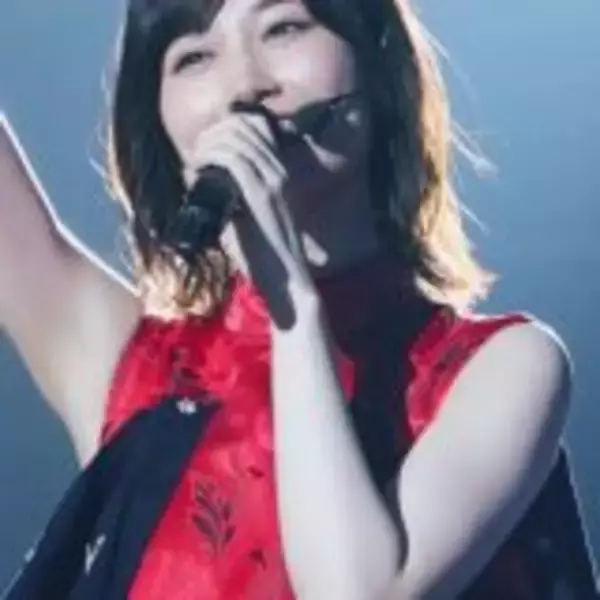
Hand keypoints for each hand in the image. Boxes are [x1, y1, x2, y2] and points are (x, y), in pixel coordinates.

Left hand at [183, 112, 316, 325]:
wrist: (286, 280)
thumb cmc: (263, 255)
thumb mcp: (246, 216)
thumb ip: (230, 195)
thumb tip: (200, 180)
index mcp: (279, 173)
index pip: (255, 126)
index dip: (224, 127)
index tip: (203, 146)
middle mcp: (279, 170)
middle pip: (243, 126)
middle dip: (212, 133)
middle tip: (195, 152)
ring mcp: (273, 180)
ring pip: (235, 139)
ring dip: (208, 144)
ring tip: (194, 160)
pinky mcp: (262, 194)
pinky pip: (233, 159)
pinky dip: (210, 158)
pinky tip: (198, 168)